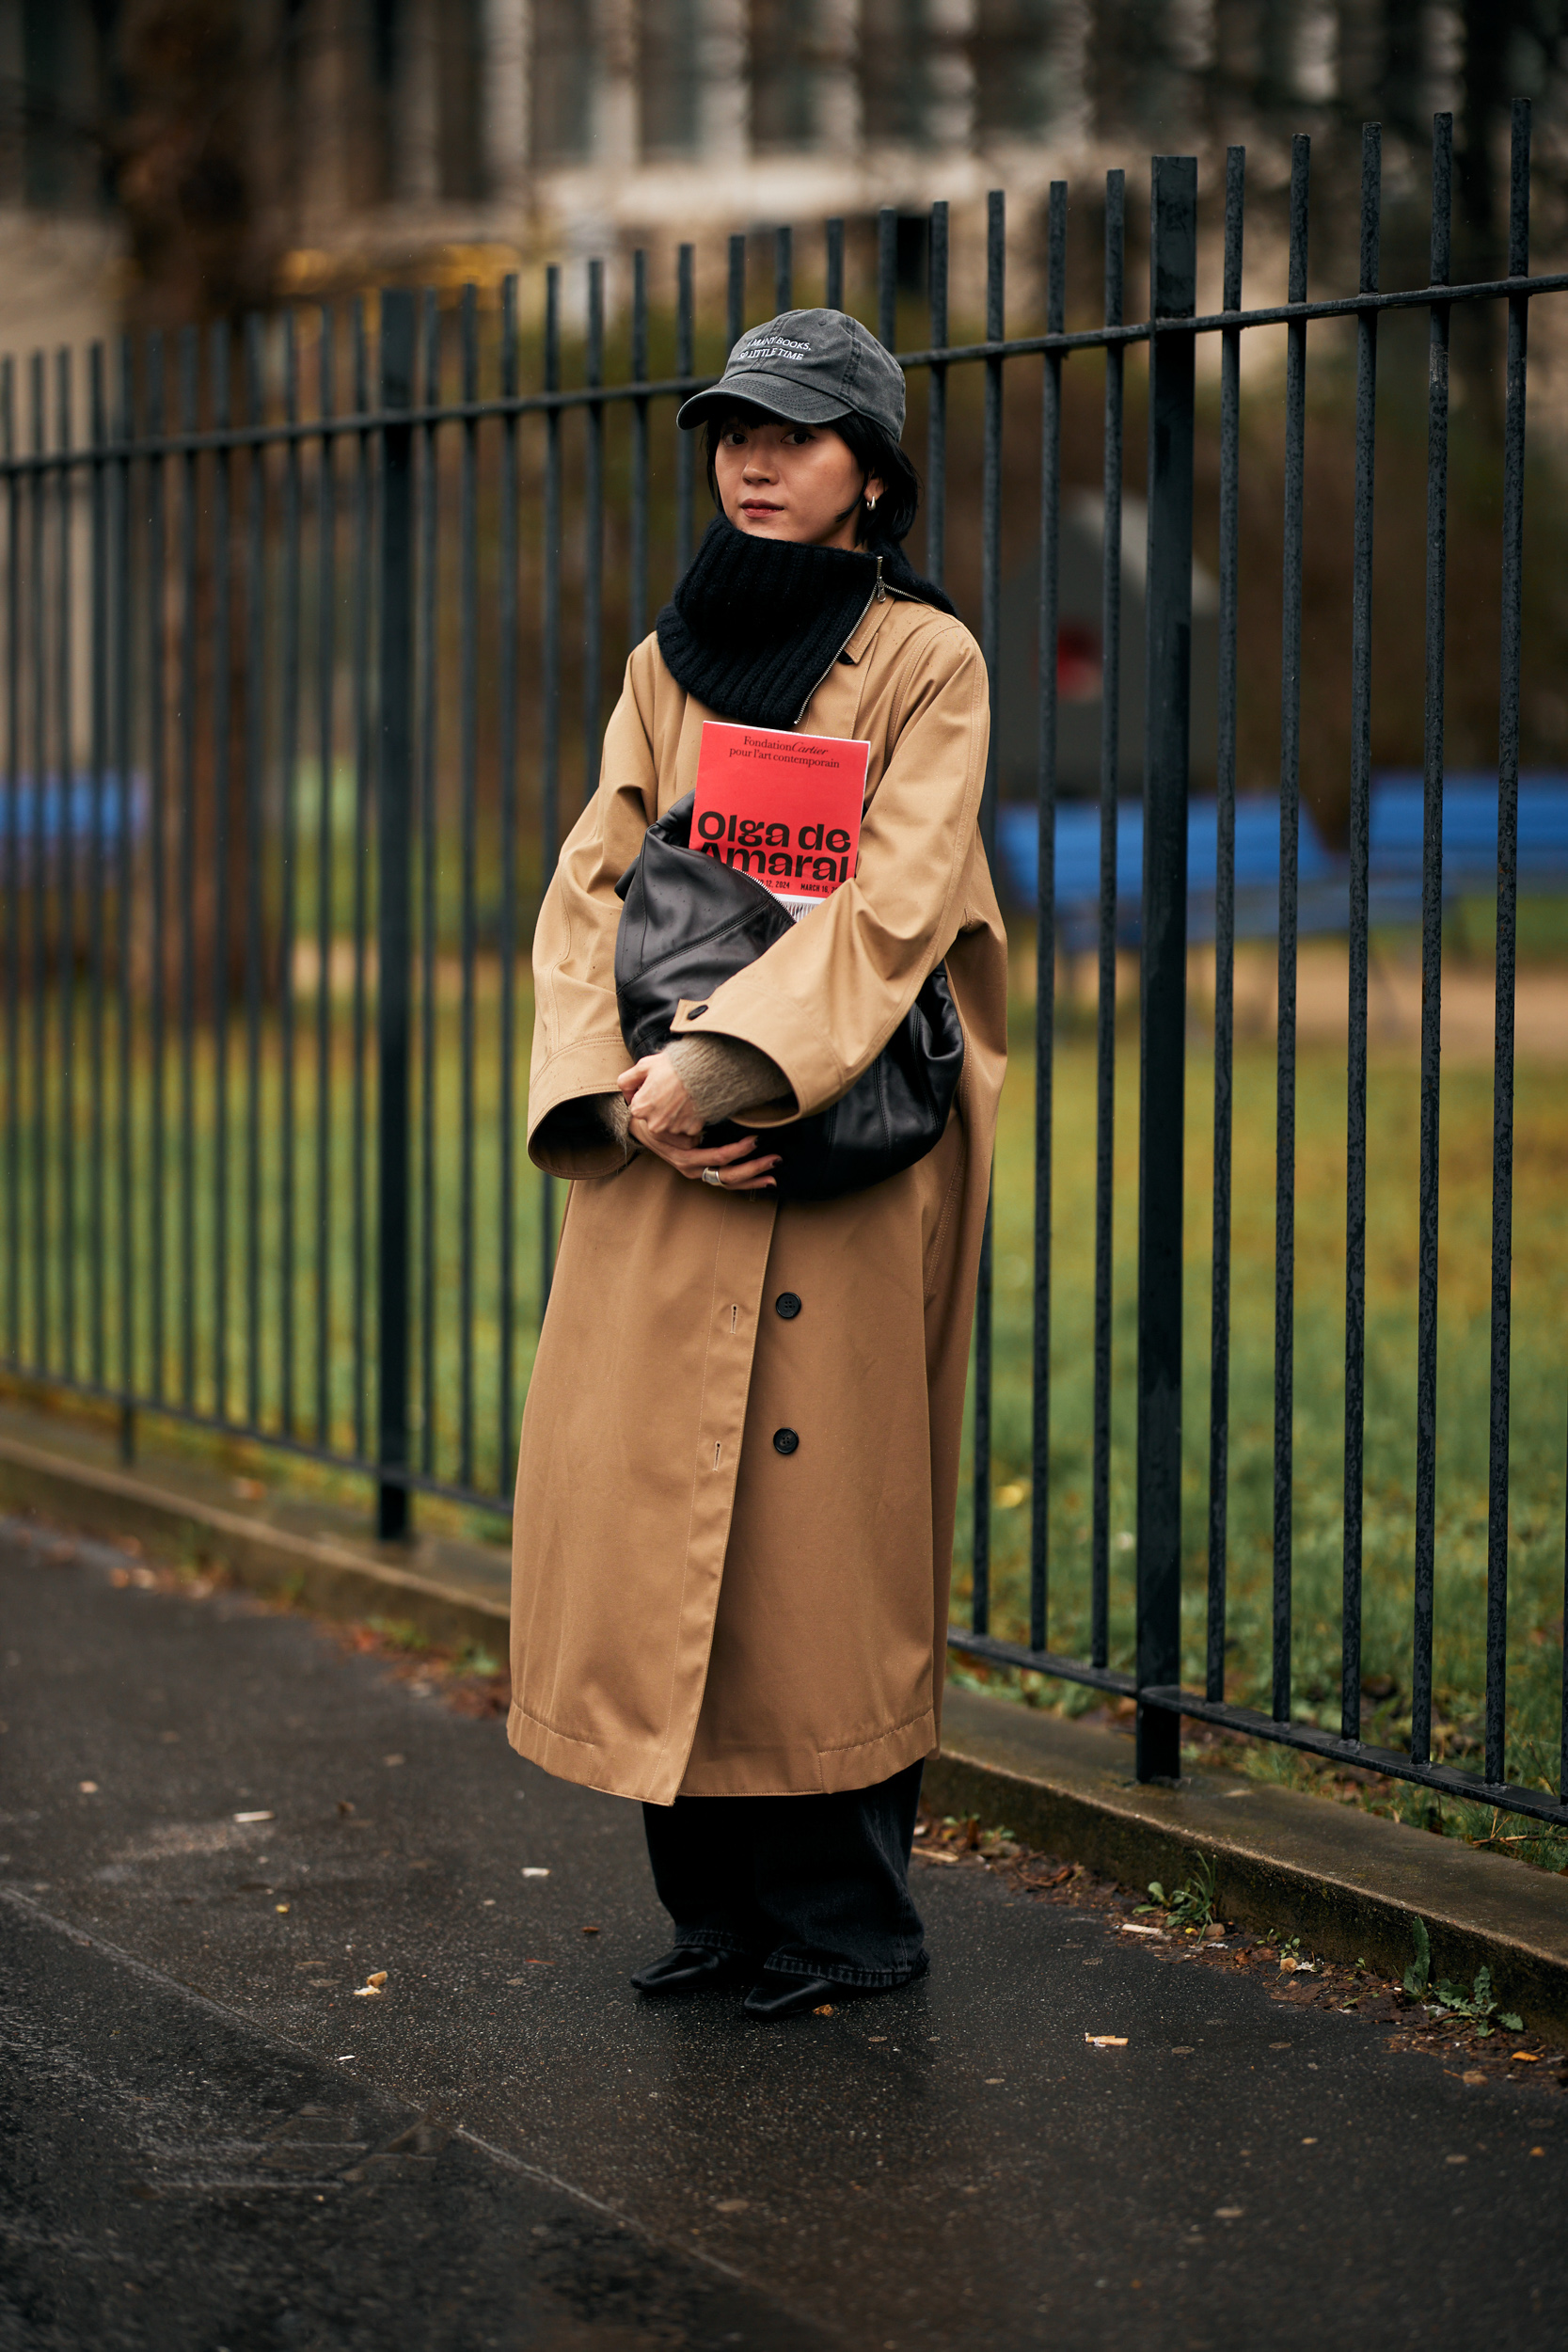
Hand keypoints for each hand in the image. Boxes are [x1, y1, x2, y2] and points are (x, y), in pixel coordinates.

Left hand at [617, 1050, 700, 1140]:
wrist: (702, 1070)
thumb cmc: (671, 1066)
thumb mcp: (643, 1066)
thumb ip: (626, 1080)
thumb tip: (626, 1095)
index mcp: (639, 1109)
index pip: (639, 1106)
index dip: (647, 1094)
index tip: (657, 1086)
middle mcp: (654, 1124)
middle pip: (653, 1117)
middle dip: (659, 1106)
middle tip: (671, 1090)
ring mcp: (673, 1128)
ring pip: (670, 1123)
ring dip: (674, 1113)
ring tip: (682, 1096)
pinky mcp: (690, 1130)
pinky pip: (686, 1126)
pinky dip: (689, 1117)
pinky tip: (691, 1104)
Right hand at [627, 1120, 780, 1192]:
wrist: (641, 1124)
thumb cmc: (656, 1113)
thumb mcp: (664, 1111)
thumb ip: (684, 1113)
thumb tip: (707, 1116)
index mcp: (683, 1155)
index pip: (715, 1158)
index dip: (736, 1152)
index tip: (755, 1140)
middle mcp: (691, 1167)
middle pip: (726, 1175)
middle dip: (752, 1168)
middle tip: (774, 1159)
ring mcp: (697, 1172)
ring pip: (728, 1182)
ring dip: (753, 1179)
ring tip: (773, 1176)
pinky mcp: (702, 1172)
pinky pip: (726, 1182)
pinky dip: (746, 1182)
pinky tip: (764, 1179)